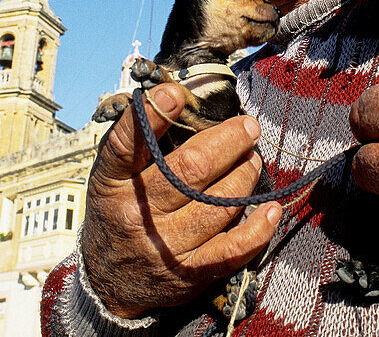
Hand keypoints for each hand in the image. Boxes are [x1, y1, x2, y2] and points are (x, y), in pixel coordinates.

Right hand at [82, 83, 281, 318]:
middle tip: (248, 127)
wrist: (108, 285)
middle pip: (190, 170)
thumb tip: (180, 97)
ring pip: (218, 204)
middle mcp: (137, 214)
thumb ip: (139, 142)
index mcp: (112, 184)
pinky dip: (257, 228)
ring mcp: (164, 246)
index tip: (177, 93)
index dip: (152, 116)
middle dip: (228, 141)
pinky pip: (232, 250)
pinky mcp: (189, 273)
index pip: (127, 145)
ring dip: (245, 176)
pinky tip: (270, 208)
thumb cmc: (118, 213)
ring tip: (253, 160)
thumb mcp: (112, 178)